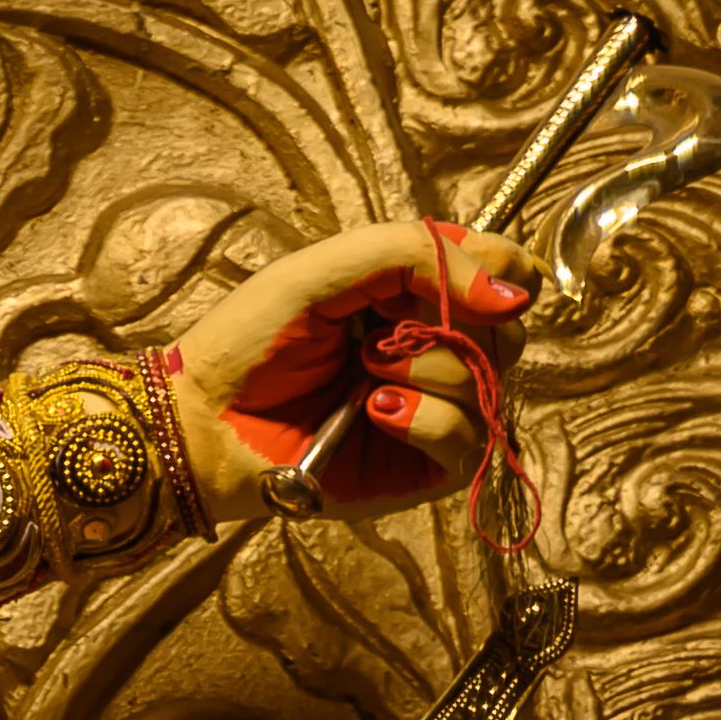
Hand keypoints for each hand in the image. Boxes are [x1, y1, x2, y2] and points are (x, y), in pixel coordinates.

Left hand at [167, 216, 533, 519]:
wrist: (204, 420)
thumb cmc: (252, 341)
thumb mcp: (321, 272)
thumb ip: (411, 255)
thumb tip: (516, 293)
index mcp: (413, 294)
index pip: (503, 271)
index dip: (501, 270)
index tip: (469, 279)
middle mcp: (435, 349)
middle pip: (506, 329)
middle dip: (454, 324)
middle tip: (384, 333)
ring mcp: (436, 407)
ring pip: (490, 382)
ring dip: (431, 370)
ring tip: (365, 373)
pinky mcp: (428, 464)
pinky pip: (470, 438)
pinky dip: (429, 420)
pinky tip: (376, 412)